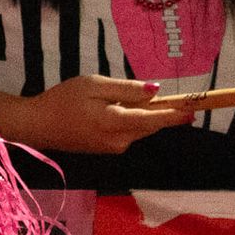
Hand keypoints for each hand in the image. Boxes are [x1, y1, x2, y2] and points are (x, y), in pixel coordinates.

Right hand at [12, 74, 194, 153]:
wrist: (39, 125)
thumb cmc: (63, 100)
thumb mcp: (94, 85)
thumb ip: (125, 90)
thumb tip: (155, 92)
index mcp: (115, 123)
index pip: (154, 119)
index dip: (176, 114)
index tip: (195, 109)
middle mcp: (120, 140)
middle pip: (151, 125)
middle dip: (166, 113)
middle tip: (188, 103)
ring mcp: (115, 147)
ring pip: (141, 129)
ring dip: (147, 116)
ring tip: (143, 100)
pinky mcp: (109, 149)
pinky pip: (129, 132)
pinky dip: (133, 120)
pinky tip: (120, 109)